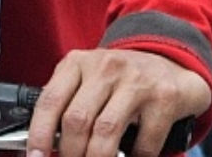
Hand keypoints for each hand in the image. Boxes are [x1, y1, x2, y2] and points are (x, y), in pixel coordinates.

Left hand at [27, 47, 210, 156]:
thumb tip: (46, 145)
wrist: (173, 63)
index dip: (39, 134)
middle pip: (76, 120)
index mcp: (79, 63)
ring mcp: (136, 81)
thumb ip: (69, 104)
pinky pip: (143, 142)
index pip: (50, 100)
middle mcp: (106, 67)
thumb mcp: (90, 80)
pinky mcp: (163, 98)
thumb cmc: (123, 80)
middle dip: (70, 154)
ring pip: (106, 132)